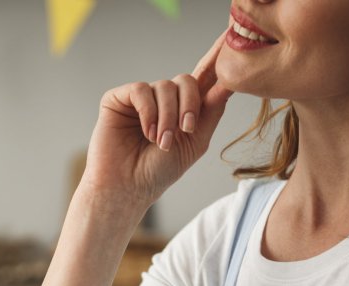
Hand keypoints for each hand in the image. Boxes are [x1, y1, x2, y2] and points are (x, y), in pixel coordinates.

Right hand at [82, 29, 233, 207]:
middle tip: (185, 130)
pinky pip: (141, 90)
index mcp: (184, 108)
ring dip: (168, 116)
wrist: (128, 187)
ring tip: (160, 141)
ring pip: (165, 86)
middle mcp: (163, 100)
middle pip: (187, 80)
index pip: (203, 77)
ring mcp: (140, 98)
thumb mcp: (195, 141)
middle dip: (190, 105)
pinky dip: (148, 112)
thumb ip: (211, 110)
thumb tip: (229, 81)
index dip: (216, 56)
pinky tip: (147, 132)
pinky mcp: (118, 99)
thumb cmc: (158, 171)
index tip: (230, 35)